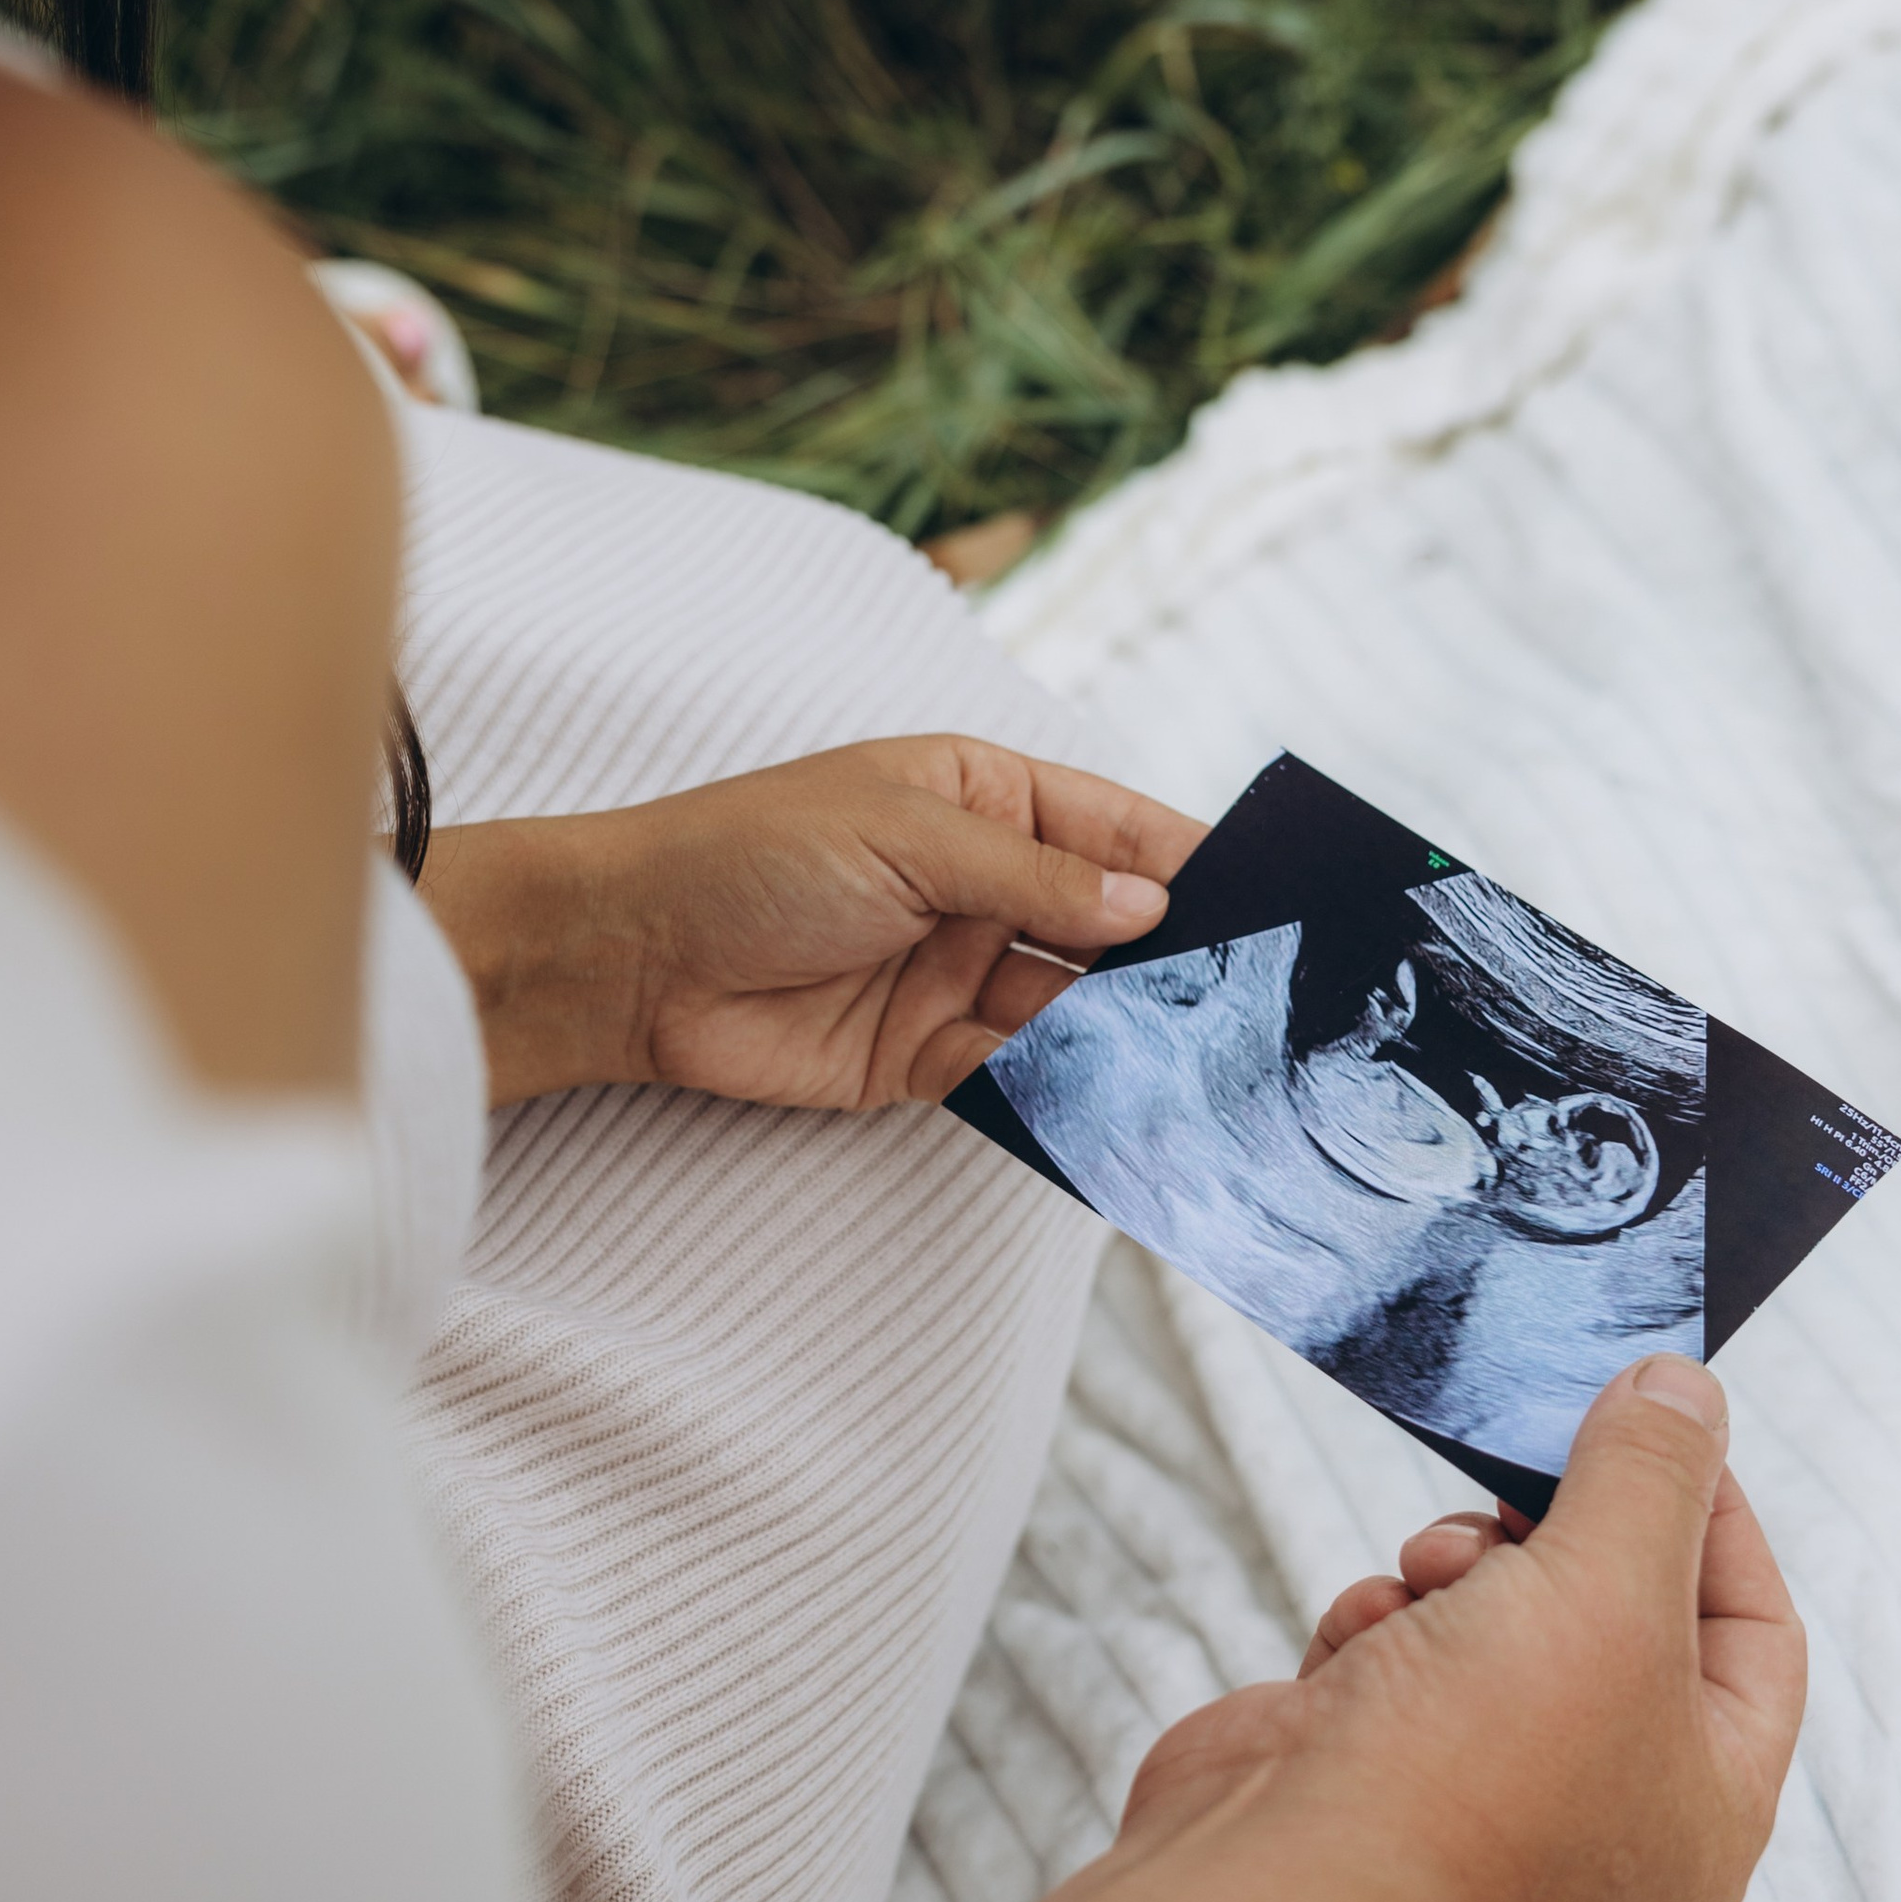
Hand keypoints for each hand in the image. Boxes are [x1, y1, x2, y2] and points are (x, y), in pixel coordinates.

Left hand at [419, 735, 1204, 1110]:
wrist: (627, 958)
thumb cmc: (748, 855)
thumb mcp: (905, 837)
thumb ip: (1031, 880)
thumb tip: (1150, 909)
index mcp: (981, 797)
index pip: (1112, 829)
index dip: (1189, 863)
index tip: (1273, 902)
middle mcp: (980, 884)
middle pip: (1106, 927)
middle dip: (1173, 961)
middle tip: (1256, 1000)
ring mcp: (955, 971)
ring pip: (1071, 1007)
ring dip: (1124, 1033)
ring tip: (1199, 1061)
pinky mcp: (923, 1055)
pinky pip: (1016, 1073)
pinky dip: (1060, 1089)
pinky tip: (1114, 1103)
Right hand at [1116, 1355, 1803, 1901]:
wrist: (1286, 1878)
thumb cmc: (1476, 1762)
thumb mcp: (1607, 1584)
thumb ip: (1653, 1472)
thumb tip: (1682, 1390)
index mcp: (1708, 1806)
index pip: (1756, 1627)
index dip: (1711, 1511)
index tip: (1646, 1419)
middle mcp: (1611, 1815)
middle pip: (1620, 1612)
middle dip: (1559, 1535)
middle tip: (1515, 1485)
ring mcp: (1491, 1800)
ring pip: (1504, 1619)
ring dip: (1460, 1568)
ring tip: (1430, 1577)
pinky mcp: (1385, 1772)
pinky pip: (1412, 1653)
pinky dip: (1387, 1621)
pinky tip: (1366, 1639)